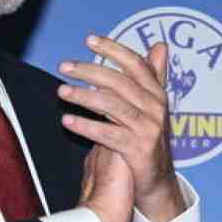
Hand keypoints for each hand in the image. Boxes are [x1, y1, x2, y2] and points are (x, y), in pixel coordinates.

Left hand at [59, 36, 188, 221]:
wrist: (155, 181)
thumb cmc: (147, 138)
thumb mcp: (152, 105)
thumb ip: (153, 75)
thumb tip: (160, 45)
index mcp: (157, 94)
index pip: (136, 64)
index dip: (113, 49)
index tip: (90, 40)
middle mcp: (156, 109)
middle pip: (121, 82)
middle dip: (90, 71)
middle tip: (64, 66)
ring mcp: (149, 129)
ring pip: (113, 106)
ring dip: (84, 97)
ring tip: (61, 92)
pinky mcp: (139, 150)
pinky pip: (108, 134)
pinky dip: (87, 126)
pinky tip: (67, 120)